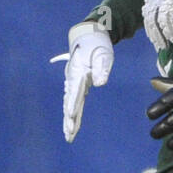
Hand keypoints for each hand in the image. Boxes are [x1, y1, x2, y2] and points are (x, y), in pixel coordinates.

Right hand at [61, 20, 113, 142]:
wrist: (89, 36)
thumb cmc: (98, 45)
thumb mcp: (104, 54)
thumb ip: (102, 69)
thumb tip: (100, 83)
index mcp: (78, 72)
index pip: (75, 91)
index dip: (72, 103)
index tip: (70, 115)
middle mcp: (73, 79)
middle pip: (70, 103)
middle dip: (69, 120)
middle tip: (69, 136)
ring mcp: (73, 82)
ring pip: (70, 105)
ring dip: (69, 121)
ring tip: (69, 136)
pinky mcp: (77, 84)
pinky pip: (73, 102)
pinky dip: (72, 114)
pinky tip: (71, 125)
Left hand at [142, 0, 172, 51]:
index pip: (148, 12)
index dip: (150, 24)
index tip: (153, 33)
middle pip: (150, 21)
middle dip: (154, 35)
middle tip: (158, 45)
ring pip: (157, 23)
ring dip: (161, 36)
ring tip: (165, 46)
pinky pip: (168, 19)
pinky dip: (170, 30)